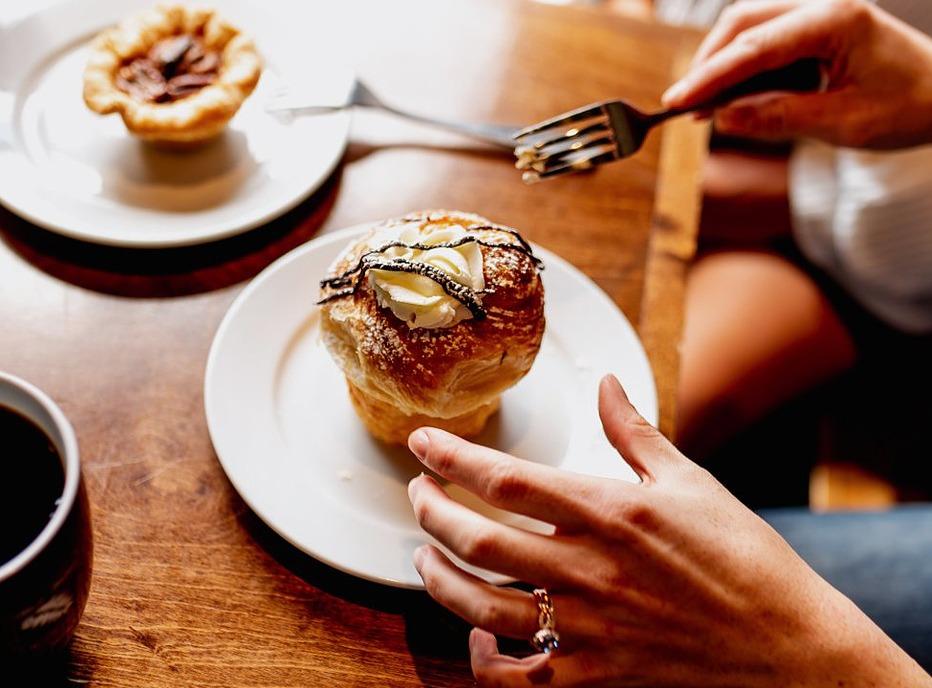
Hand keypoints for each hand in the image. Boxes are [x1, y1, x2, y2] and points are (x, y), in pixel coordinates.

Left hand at [406, 375, 929, 686]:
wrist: (792, 648)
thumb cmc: (745, 558)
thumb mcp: (692, 482)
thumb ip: (634, 432)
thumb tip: (605, 381)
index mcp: (613, 512)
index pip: (508, 479)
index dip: (452, 459)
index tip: (421, 442)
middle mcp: (591, 569)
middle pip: (477, 540)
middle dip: (430, 512)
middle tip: (416, 494)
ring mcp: (589, 629)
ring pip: (480, 607)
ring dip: (437, 579)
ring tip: (423, 557)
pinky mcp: (596, 677)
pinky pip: (516, 678)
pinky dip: (483, 661)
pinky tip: (479, 638)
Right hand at [662, 0, 931, 147]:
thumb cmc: (907, 107)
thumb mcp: (841, 123)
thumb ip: (779, 118)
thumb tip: (722, 119)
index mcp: (835, 21)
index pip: (754, 46)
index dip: (709, 76)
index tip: (676, 102)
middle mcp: (824, 6)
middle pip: (743, 22)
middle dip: (708, 64)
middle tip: (683, 105)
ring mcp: (819, 14)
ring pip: (749, 27)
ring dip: (722, 65)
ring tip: (703, 108)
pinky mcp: (815, 30)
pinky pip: (765, 41)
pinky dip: (742, 68)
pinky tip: (732, 98)